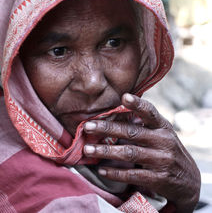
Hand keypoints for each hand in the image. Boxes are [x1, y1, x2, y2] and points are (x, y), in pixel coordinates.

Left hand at [83, 93, 200, 212]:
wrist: (189, 180)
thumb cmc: (166, 149)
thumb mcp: (161, 133)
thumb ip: (143, 123)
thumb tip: (116, 109)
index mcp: (162, 127)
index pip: (150, 112)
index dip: (137, 104)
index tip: (124, 96)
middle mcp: (163, 141)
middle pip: (132, 132)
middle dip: (107, 129)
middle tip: (87, 126)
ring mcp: (161, 160)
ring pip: (129, 153)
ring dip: (105, 150)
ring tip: (87, 149)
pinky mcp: (158, 179)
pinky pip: (132, 175)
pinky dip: (115, 172)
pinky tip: (101, 170)